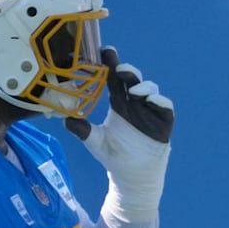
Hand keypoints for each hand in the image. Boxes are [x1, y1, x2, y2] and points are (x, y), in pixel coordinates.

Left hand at [65, 47, 171, 220]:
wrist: (133, 177)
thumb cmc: (114, 157)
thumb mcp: (95, 142)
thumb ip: (82, 129)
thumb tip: (64, 119)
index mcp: (119, 103)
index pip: (113, 79)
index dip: (110, 64)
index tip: (103, 50)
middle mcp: (135, 103)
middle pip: (132, 78)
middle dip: (127, 70)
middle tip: (118, 69)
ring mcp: (150, 111)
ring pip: (150, 88)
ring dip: (142, 85)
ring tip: (134, 91)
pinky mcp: (163, 122)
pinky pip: (164, 106)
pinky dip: (158, 100)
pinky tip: (149, 99)